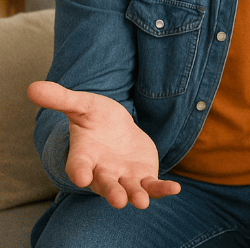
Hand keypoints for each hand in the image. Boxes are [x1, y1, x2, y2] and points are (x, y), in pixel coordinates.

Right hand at [27, 81, 180, 208]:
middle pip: (105, 185)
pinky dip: (161, 189)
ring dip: (136, 196)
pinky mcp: (143, 176)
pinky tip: (175, 188)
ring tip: (141, 203)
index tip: (81, 177)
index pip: (78, 166)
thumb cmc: (96, 117)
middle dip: (111, 192)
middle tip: (118, 201)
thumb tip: (32, 87)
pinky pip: (152, 185)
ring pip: (129, 190)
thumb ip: (62, 99)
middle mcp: (102, 171)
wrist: (117, 128)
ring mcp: (123, 176)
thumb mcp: (82, 104)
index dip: (79, 171)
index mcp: (84, 156)